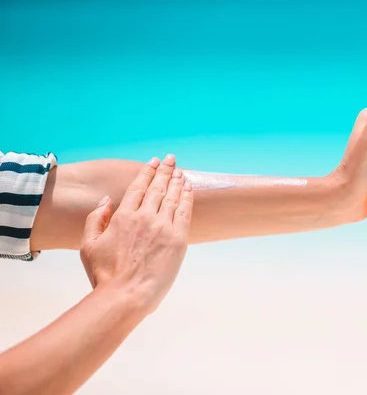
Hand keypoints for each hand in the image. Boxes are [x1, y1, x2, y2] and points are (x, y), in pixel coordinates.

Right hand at [79, 155, 193, 314]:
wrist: (126, 295)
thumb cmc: (105, 275)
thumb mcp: (89, 245)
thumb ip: (96, 218)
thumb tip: (107, 200)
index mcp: (123, 216)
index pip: (138, 187)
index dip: (147, 172)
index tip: (153, 162)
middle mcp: (144, 217)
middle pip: (157, 187)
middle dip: (165, 171)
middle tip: (171, 159)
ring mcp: (163, 227)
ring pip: (172, 196)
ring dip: (177, 181)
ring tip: (181, 170)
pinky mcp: (178, 239)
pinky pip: (185, 211)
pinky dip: (187, 197)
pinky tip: (188, 187)